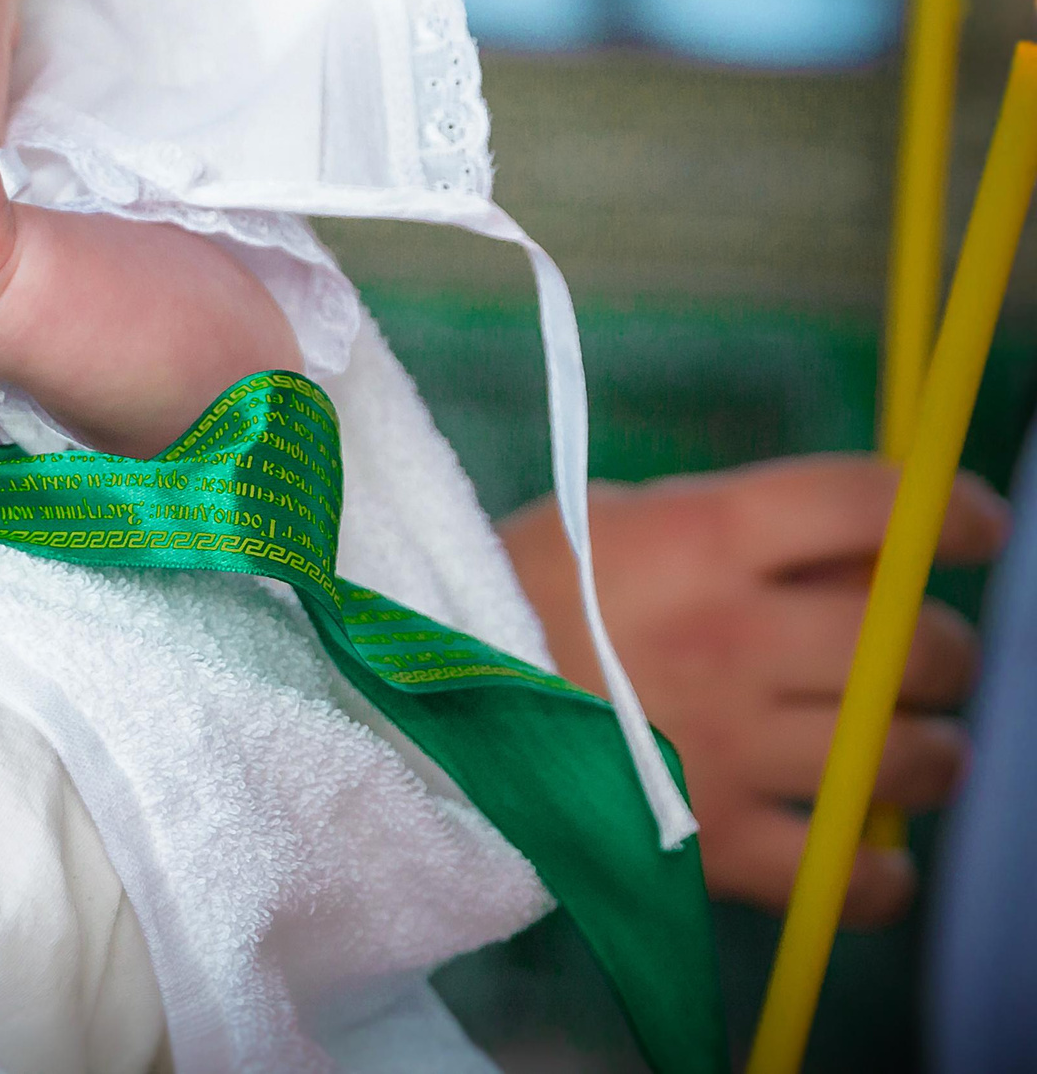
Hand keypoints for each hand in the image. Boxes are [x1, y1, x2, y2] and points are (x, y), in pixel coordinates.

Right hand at [499, 455, 1007, 924]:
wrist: (407, 700)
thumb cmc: (511, 596)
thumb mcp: (610, 520)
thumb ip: (736, 527)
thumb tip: (867, 545)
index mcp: (700, 538)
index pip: (872, 507)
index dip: (951, 512)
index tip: (976, 525)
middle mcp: (728, 636)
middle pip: (908, 640)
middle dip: (940, 649)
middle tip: (922, 656)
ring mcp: (722, 746)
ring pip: (900, 756)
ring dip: (928, 754)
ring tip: (909, 751)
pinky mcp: (704, 844)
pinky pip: (844, 876)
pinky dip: (877, 874)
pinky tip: (867, 853)